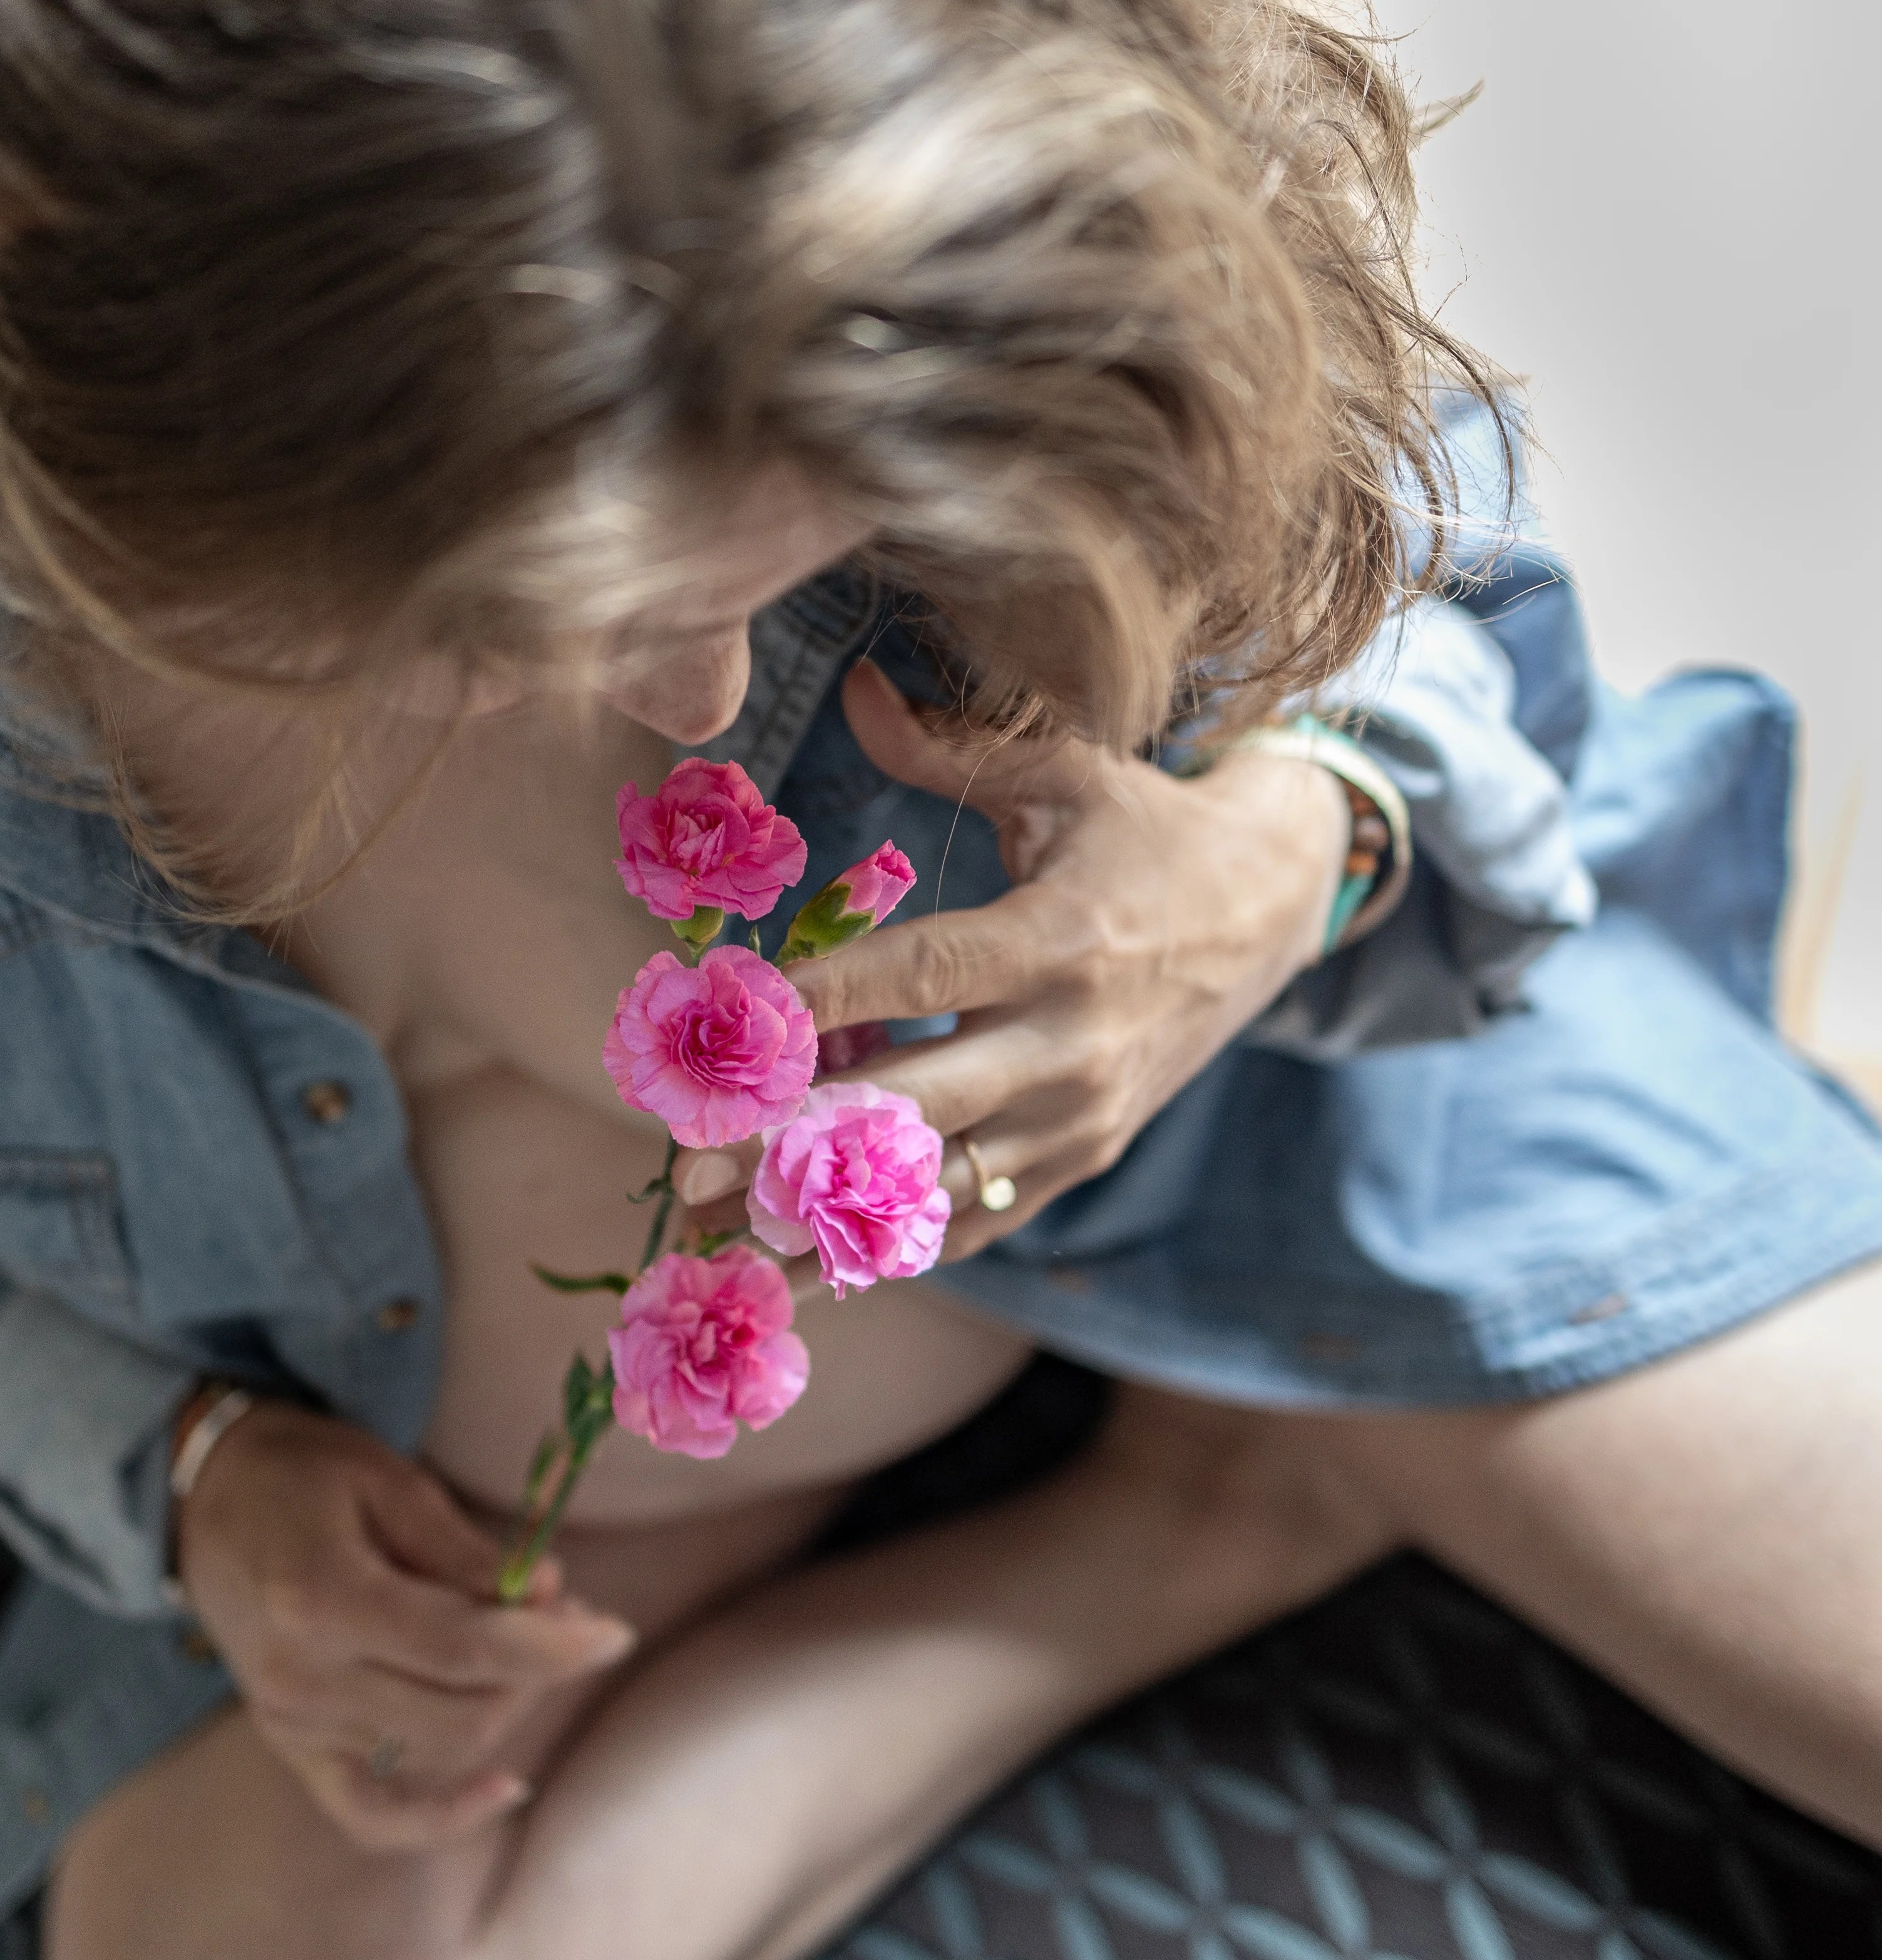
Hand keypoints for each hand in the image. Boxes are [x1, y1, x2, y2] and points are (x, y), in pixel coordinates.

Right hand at [175, 1400, 634, 1849]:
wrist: (207, 1503)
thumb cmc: (304, 1475)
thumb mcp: (388, 1481)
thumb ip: (466, 1550)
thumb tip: (551, 1597)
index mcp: (319, 1598)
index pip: (462, 1650)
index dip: (551, 1649)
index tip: (614, 1633)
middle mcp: (300, 1677)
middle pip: (457, 1715)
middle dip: (536, 1676)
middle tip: (574, 1619)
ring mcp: (290, 1722)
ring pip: (435, 1753)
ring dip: (504, 1710)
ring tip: (532, 1649)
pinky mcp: (290, 1745)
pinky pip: (370, 1814)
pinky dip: (442, 1817)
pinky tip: (506, 1787)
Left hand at [679, 661, 1350, 1261]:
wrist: (1271, 912)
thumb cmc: (1148, 831)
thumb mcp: (1066, 774)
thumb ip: (951, 747)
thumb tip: (854, 690)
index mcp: (1058, 940)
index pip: (917, 975)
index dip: (815, 1002)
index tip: (722, 1026)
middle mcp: (1070, 1042)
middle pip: (912, 1104)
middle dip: (792, 1144)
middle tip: (689, 1172)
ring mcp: (1079, 1117)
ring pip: (936, 1186)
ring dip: (822, 1221)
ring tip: (721, 1243)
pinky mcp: (1083, 1158)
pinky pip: (977, 1218)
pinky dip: (892, 1249)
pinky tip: (805, 1269)